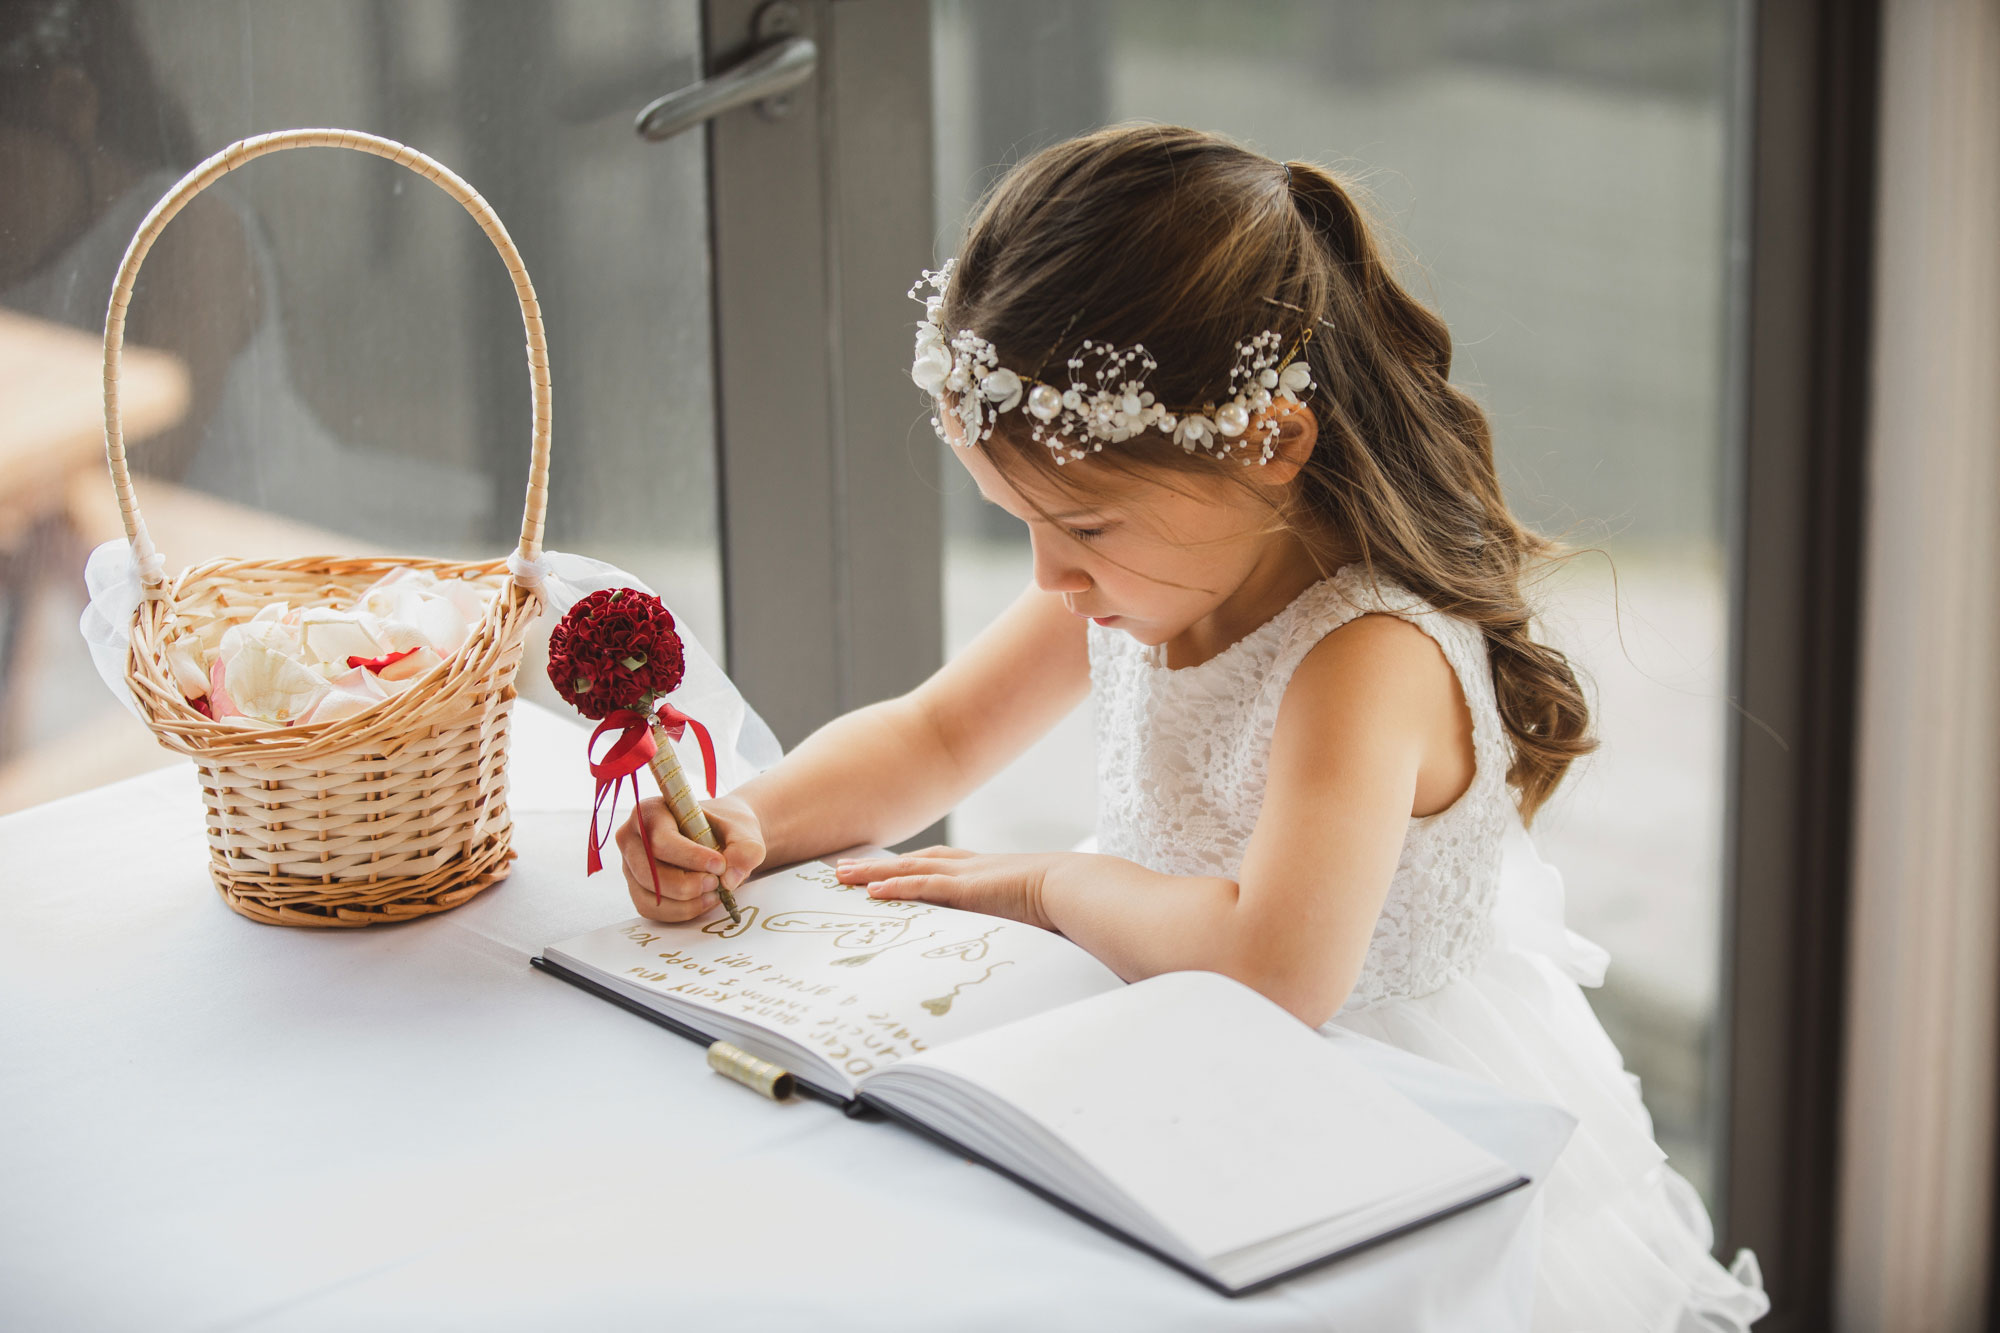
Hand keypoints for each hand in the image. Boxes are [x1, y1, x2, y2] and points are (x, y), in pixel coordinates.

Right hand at [614, 792, 766, 922]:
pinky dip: (681, 912)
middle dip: (687, 885)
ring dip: (686, 902)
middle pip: (650, 872)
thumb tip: (729, 879)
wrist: (721, 838)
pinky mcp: (637, 889)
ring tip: (715, 892)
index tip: (720, 865)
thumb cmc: (724, 828)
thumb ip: (745, 850)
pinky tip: (704, 901)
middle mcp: (632, 838)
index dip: (691, 857)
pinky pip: (652, 910)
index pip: (661, 840)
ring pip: (650, 896)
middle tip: (718, 884)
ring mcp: (631, 866)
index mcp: (650, 811)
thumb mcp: (743, 831)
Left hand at [833, 845, 1063, 931]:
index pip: (939, 863)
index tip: (885, 868)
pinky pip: (922, 887)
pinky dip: (895, 887)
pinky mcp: (967, 889)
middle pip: (914, 861)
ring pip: (908, 869)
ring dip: (872, 872)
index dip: (909, 865)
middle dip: (878, 865)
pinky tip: (871, 891)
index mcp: (987, 870)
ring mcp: (967, 876)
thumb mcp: (1032, 911)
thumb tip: (1019, 940)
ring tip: (842, 876)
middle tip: (846, 869)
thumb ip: (1017, 919)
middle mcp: (972, 867)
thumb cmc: (1064, 901)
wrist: (1076, 888)